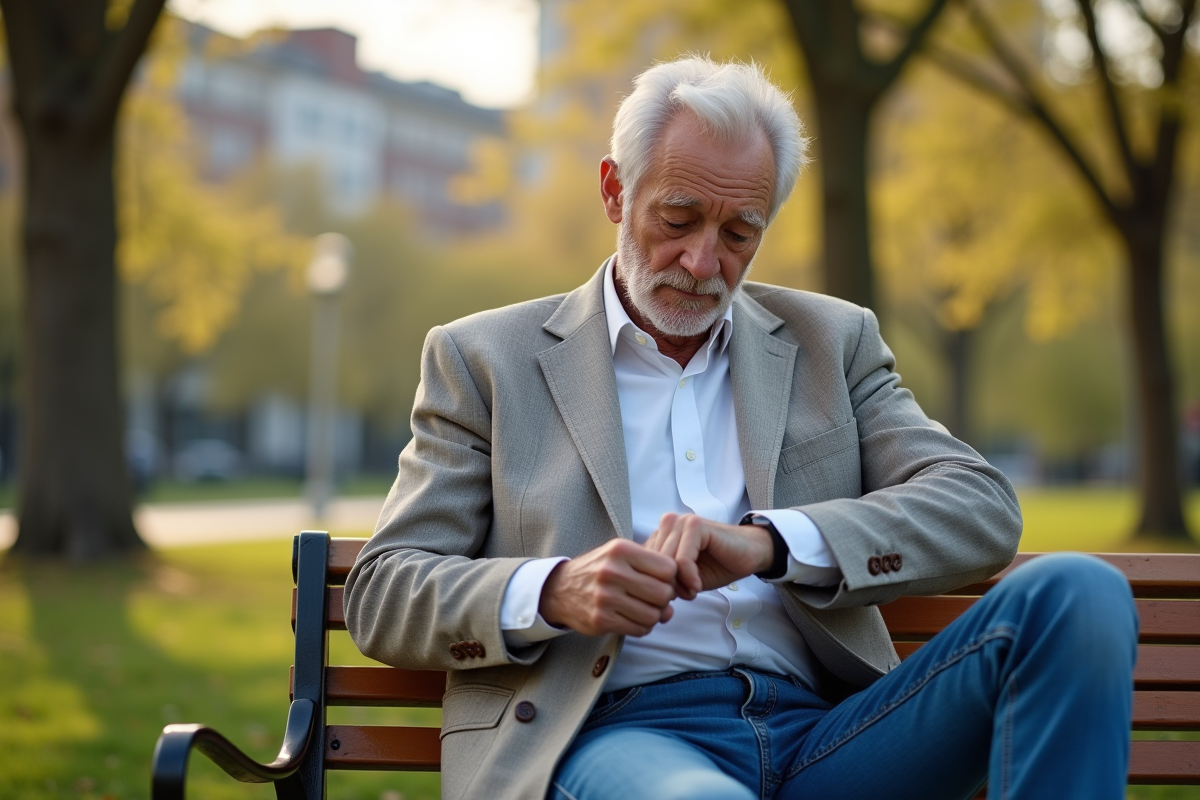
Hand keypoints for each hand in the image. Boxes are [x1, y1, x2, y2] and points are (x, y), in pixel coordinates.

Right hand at [538, 539, 677, 636]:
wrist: (560, 589)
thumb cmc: (599, 570)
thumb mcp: (620, 555)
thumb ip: (650, 571)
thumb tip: (671, 606)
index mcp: (620, 550)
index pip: (668, 568)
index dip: (670, 577)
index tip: (661, 581)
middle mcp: (612, 571)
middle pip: (663, 593)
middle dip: (664, 599)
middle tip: (655, 599)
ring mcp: (605, 597)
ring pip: (653, 615)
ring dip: (654, 616)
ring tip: (644, 609)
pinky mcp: (601, 620)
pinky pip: (638, 629)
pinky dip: (642, 627)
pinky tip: (633, 619)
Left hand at [645, 513, 774, 599]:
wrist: (749, 554)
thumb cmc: (717, 565)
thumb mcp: (684, 578)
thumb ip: (663, 580)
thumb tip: (644, 596)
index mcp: (661, 534)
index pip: (642, 563)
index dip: (654, 586)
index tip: (669, 602)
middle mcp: (668, 524)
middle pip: (652, 564)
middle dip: (665, 587)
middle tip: (684, 597)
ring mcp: (681, 522)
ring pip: (665, 562)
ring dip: (678, 584)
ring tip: (692, 591)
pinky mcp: (696, 525)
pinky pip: (682, 560)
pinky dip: (689, 578)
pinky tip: (698, 586)